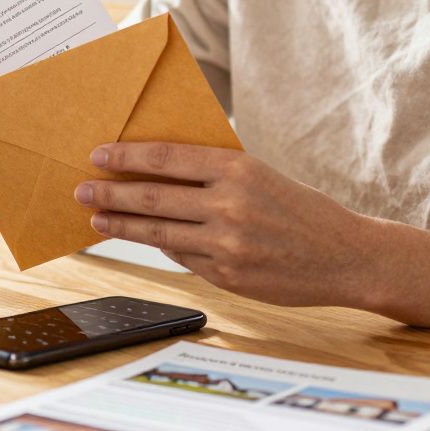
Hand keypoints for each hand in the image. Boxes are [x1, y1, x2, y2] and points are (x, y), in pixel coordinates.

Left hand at [75, 142, 377, 306]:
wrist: (348, 256)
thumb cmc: (300, 209)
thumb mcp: (261, 176)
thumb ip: (213, 174)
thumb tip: (155, 171)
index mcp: (238, 169)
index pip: (166, 158)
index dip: (126, 156)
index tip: (97, 154)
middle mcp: (229, 205)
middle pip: (152, 197)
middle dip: (109, 193)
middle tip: (81, 189)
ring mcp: (226, 244)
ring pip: (157, 232)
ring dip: (120, 225)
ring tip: (96, 217)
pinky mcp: (226, 276)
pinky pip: (181, 257)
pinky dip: (161, 246)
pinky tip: (143, 238)